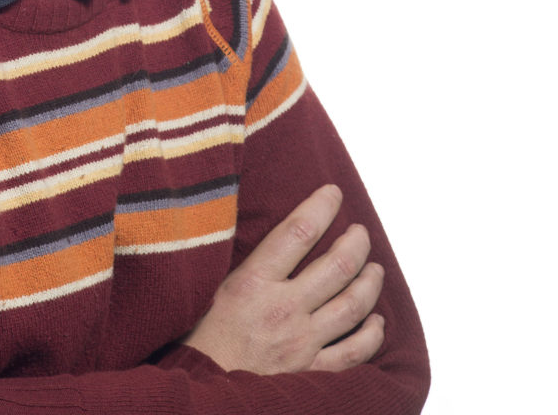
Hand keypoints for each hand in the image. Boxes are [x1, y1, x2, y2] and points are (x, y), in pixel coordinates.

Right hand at [184, 184, 384, 374]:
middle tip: (360, 231)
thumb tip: (271, 231)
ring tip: (375, 268)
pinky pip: (353, 352)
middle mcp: (283, 308)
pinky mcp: (310, 371)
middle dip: (355, 242)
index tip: (333, 192)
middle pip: (336, 266)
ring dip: (369, 282)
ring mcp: (301, 342)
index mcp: (254, 281)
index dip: (321, 206)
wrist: (201, 386)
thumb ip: (247, 262)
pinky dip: (371, 335)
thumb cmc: (202, 335)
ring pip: (352, 305)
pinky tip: (377, 321)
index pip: (298, 232)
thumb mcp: (215, 286)